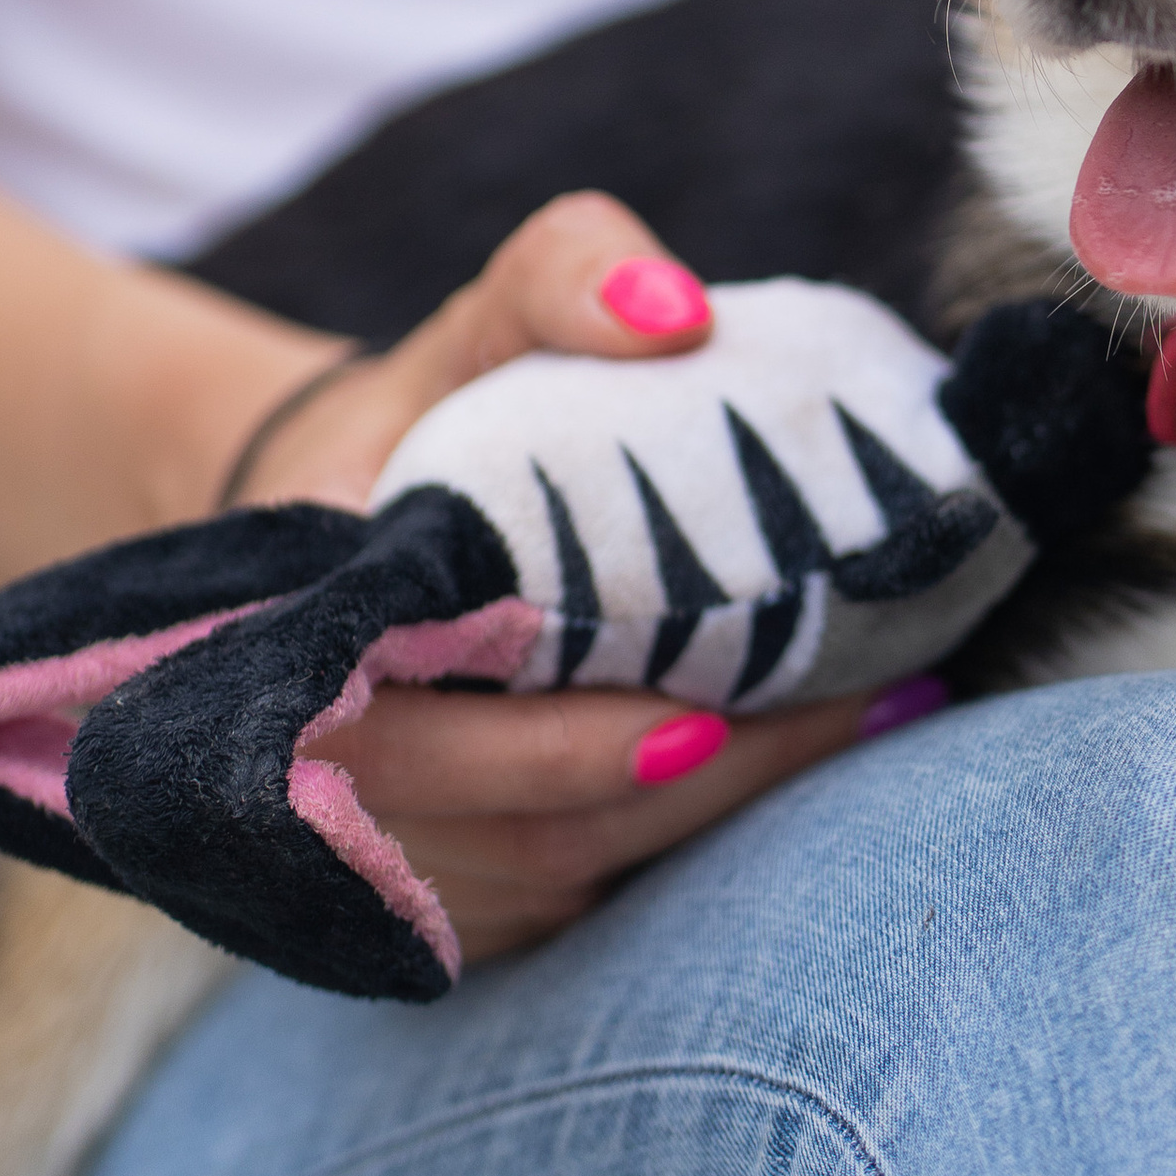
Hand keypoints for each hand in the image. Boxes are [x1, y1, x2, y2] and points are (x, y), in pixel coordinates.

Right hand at [228, 191, 904, 962]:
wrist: (337, 512)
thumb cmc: (435, 402)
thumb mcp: (481, 313)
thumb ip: (565, 273)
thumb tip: (679, 313)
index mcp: (303, 623)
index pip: (409, 727)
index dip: (552, 746)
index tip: (706, 713)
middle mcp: (312, 765)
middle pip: (511, 822)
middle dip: (689, 783)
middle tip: (860, 704)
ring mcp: (373, 845)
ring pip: (545, 877)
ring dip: (705, 824)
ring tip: (872, 727)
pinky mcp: (432, 889)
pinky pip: (554, 901)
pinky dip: (670, 852)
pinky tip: (797, 776)